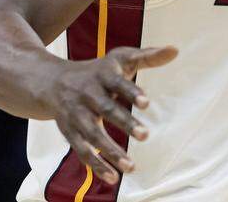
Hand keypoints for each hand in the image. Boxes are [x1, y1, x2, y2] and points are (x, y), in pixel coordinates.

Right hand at [43, 46, 177, 184]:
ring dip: (110, 151)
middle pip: (106, 108)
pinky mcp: (69, 132)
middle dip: (124, 122)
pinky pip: (82, 150)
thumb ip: (148, 57)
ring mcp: (77, 114)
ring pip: (92, 134)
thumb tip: (175, 50)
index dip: (131, 92)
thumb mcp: (120, 59)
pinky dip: (96, 165)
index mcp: (103, 74)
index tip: (146, 102)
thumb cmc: (98, 71)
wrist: (52, 82)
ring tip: (131, 166)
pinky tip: (113, 177)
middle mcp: (87, 94)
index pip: (117, 83)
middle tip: (145, 135)